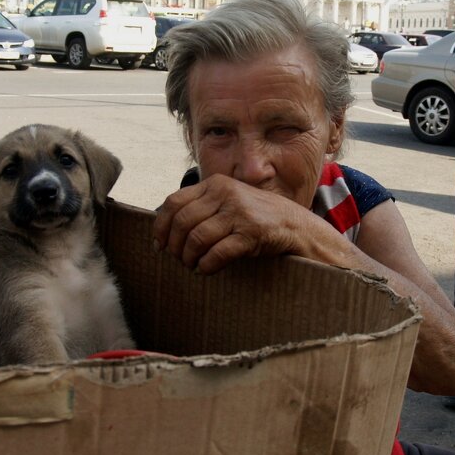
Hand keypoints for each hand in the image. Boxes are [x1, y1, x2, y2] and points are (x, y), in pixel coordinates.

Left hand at [153, 174, 328, 273]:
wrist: (295, 225)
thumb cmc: (255, 216)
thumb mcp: (228, 201)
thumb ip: (202, 207)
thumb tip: (165, 228)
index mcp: (216, 184)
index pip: (174, 202)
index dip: (161, 226)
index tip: (159, 245)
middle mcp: (225, 194)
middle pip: (183, 222)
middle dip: (175, 246)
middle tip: (178, 259)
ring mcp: (239, 213)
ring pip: (197, 239)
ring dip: (189, 258)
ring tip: (192, 265)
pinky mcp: (251, 234)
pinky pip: (217, 254)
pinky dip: (206, 266)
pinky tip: (206, 270)